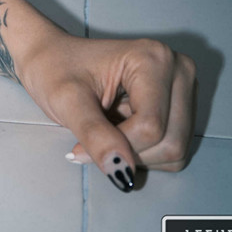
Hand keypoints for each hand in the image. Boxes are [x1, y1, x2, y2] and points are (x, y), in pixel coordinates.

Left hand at [19, 30, 196, 190]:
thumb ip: (95, 135)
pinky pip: (173, 151)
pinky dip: (144, 151)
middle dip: (129, 150)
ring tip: (108, 123)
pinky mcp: (180, 108)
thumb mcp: (67, 101)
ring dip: (136, 152)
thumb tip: (123, 173)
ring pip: (174, 150)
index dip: (117, 145)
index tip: (81, 144)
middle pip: (170, 141)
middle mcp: (177, 70)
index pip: (152, 126)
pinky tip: (122, 127)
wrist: (49, 57)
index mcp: (154, 58)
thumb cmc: (54, 69)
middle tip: (96, 131)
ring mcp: (182, 89)